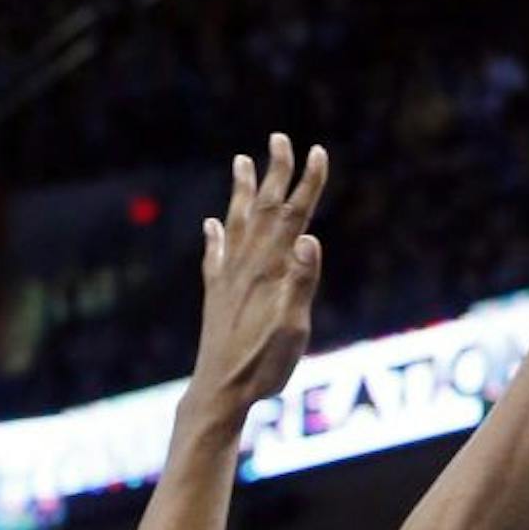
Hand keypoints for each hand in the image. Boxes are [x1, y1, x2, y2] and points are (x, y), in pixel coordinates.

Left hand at [191, 133, 328, 412]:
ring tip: (241, 162)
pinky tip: (211, 226)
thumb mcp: (292, 328)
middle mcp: (247, 266)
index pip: (294, 217)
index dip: (308, 184)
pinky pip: (214, 256)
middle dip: (276, 173)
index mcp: (271, 271)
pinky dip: (215, 237)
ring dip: (242, 192)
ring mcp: (228, 278)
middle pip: (266, 210)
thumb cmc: (261, 366)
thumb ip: (301, 283)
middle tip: (279, 138)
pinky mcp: (215, 295)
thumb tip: (310, 238)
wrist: (219, 391)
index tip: (317, 151)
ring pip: (237, 223)